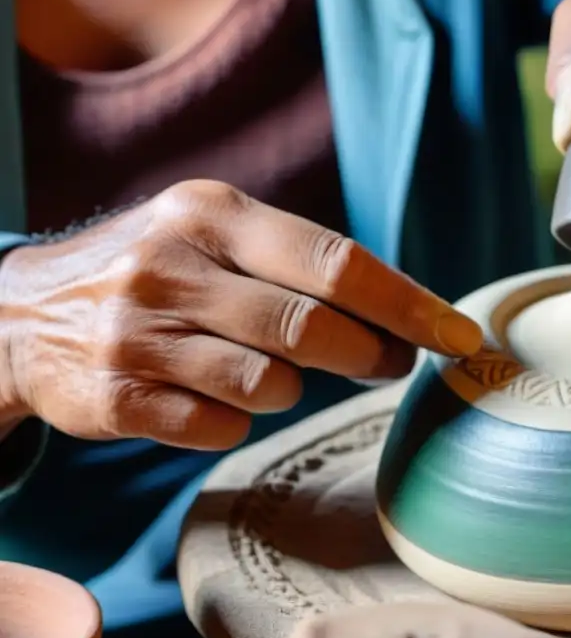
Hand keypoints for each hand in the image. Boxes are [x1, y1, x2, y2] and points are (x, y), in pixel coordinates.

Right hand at [0, 181, 482, 450]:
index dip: (408, 305)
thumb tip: (411, 314)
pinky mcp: (115, 399)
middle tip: (390, 363)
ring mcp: (137, 334)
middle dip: (369, 354)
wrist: (24, 314)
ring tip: (264, 368)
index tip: (460, 337)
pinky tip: (209, 395)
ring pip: (269, 385)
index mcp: (209, 211)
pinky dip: (234, 418)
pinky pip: (219, 426)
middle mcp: (169, 265)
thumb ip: (300, 262)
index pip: (335, 261)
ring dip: (289, 388)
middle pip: (311, 328)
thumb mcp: (215, 234)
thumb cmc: (160, 273)